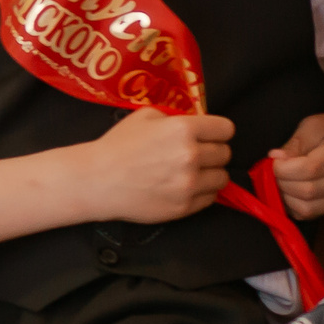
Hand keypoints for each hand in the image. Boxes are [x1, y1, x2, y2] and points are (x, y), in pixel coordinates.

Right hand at [92, 109, 231, 222]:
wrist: (96, 180)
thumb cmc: (117, 146)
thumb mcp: (144, 117)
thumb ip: (174, 118)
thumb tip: (194, 123)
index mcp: (183, 129)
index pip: (226, 129)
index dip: (217, 132)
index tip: (210, 136)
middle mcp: (191, 155)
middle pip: (225, 153)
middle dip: (212, 152)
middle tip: (195, 155)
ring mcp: (189, 183)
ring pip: (222, 177)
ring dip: (210, 174)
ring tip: (191, 173)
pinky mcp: (184, 206)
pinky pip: (211, 198)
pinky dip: (202, 192)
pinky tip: (183, 187)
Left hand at [269, 112, 323, 220]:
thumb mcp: (313, 127)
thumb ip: (295, 144)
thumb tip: (276, 158)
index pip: (311, 168)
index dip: (284, 169)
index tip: (274, 161)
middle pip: (308, 190)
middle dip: (282, 182)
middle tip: (274, 171)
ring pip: (309, 207)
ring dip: (285, 197)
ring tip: (281, 181)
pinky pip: (311, 214)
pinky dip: (293, 206)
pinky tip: (290, 192)